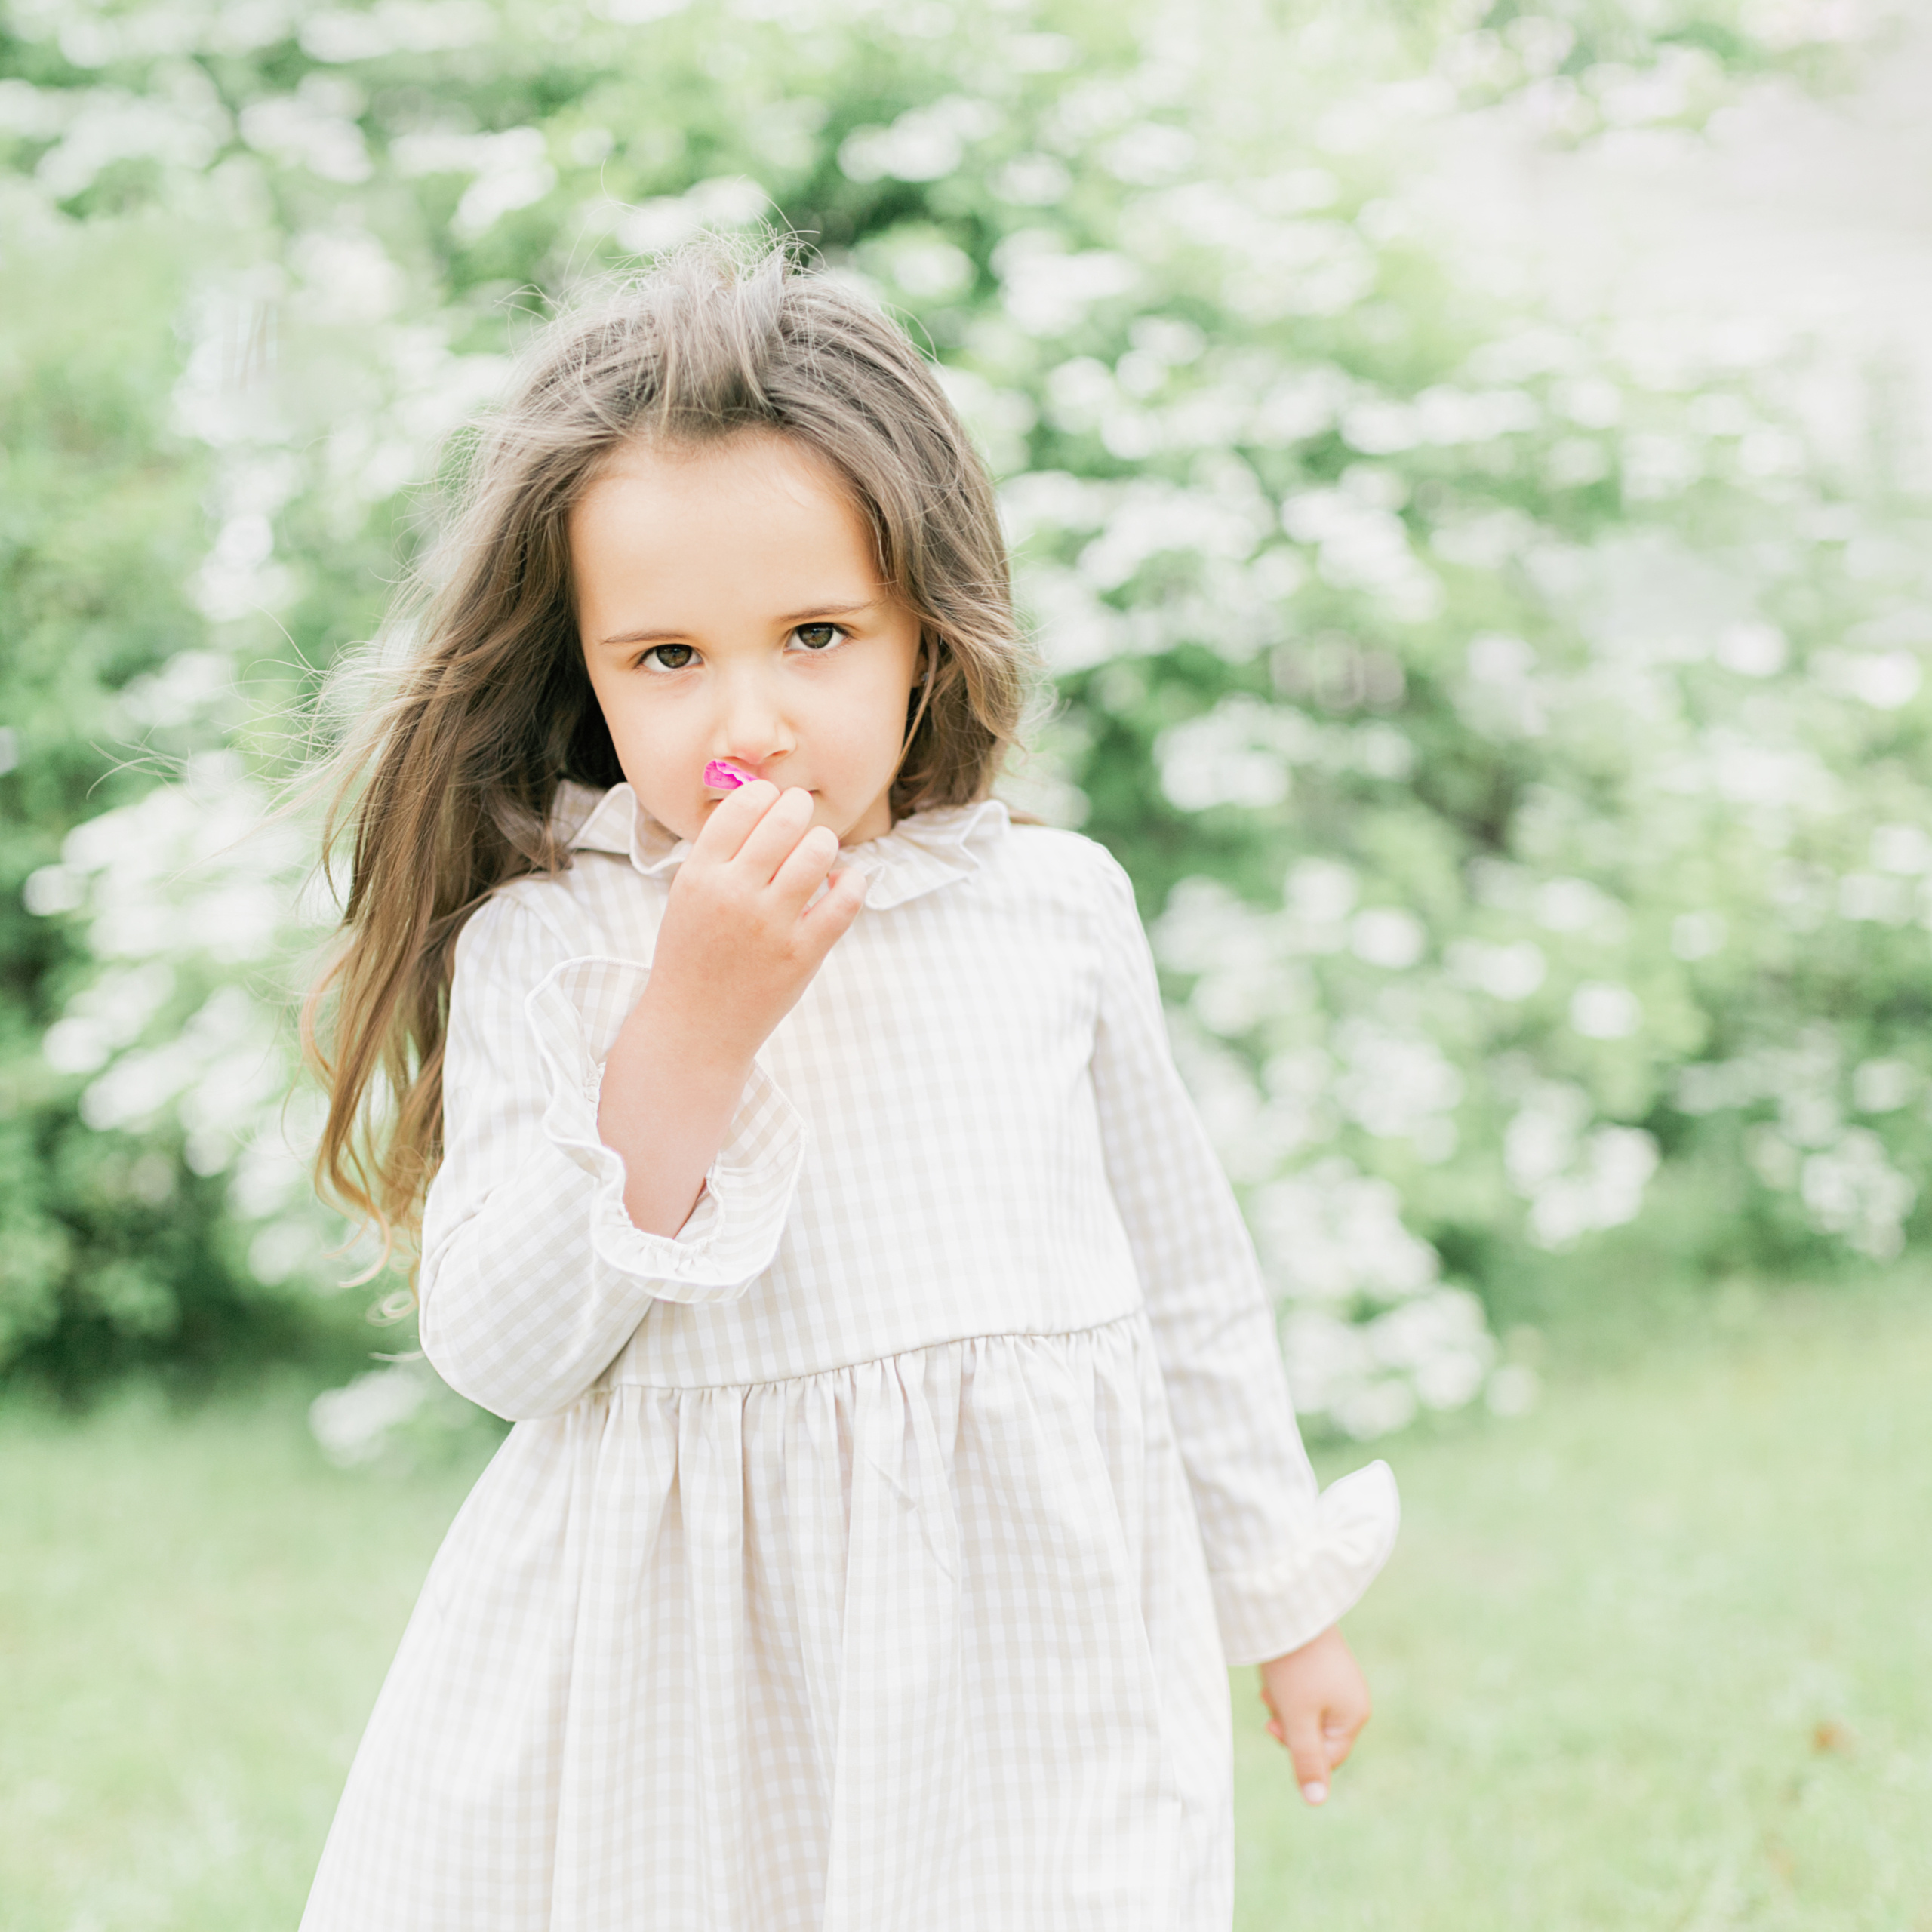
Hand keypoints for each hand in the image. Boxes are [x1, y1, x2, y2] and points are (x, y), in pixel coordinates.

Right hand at [596, 782, 864, 1235]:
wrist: (694, 1030)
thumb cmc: (693, 957)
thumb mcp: (687, 897)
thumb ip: (719, 853)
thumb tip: (763, 798)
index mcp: (698, 875)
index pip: (740, 807)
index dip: (764, 793)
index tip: (772, 797)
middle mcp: (734, 894)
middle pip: (784, 821)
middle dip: (799, 808)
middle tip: (802, 813)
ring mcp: (771, 925)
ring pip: (818, 853)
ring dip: (824, 842)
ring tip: (819, 849)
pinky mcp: (803, 954)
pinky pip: (845, 901)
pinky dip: (852, 882)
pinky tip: (842, 882)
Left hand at [1256, 1624, 1370, 1807]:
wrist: (1288, 1611)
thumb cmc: (1294, 1667)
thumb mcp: (1297, 1718)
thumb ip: (1306, 1761)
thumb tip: (1316, 1802)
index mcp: (1355, 1715)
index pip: (1327, 1758)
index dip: (1296, 1749)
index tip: (1271, 1725)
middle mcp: (1353, 1699)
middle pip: (1314, 1736)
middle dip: (1288, 1724)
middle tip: (1271, 1701)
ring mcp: (1340, 1681)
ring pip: (1304, 1714)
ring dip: (1283, 1706)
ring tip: (1271, 1684)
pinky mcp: (1324, 1666)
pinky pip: (1302, 1693)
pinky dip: (1285, 1689)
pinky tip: (1273, 1675)